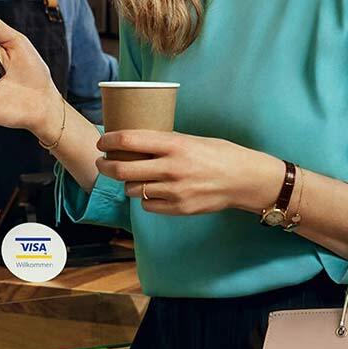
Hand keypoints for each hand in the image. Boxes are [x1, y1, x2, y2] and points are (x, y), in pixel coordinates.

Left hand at [95, 130, 281, 215]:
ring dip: (128, 183)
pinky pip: (148, 205)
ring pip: (133, 189)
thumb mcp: (193, 140)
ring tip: (133, 177)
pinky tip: (153, 191)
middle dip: (106, 165)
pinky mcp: (178, 208)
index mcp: (175, 144)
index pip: (130, 140)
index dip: (109, 140)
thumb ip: (167, 143)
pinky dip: (145, 198)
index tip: (102, 141)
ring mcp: (174, 191)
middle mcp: (171, 168)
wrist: (245, 179)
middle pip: (122, 169)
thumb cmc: (221, 153)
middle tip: (103, 162)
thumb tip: (139, 143)